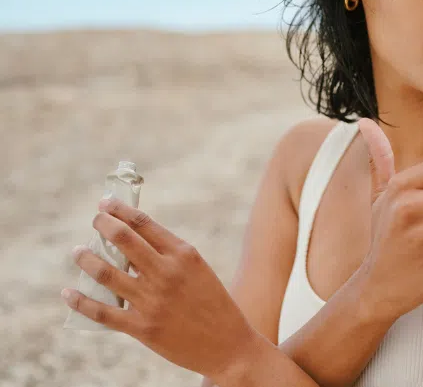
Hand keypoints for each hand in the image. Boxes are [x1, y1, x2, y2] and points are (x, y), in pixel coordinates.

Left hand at [62, 199, 265, 383]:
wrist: (228, 344)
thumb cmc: (213, 303)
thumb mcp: (198, 270)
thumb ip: (169, 257)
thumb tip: (130, 246)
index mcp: (183, 255)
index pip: (144, 223)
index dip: (120, 210)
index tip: (106, 203)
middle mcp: (166, 273)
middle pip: (123, 240)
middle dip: (103, 224)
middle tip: (95, 219)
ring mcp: (152, 300)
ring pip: (106, 272)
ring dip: (86, 258)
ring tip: (78, 251)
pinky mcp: (143, 328)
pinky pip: (102, 312)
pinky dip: (80, 301)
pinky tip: (68, 292)